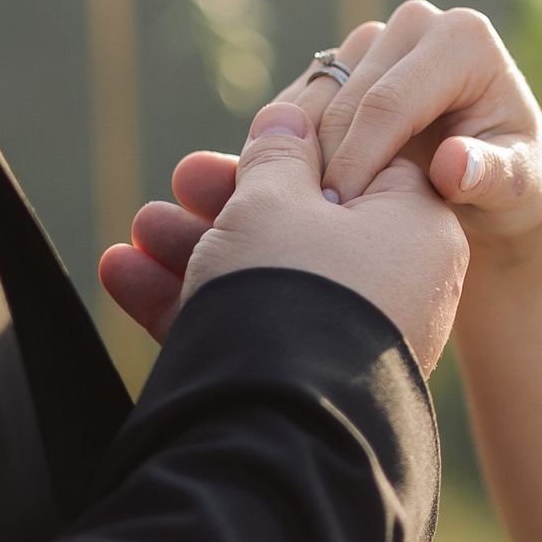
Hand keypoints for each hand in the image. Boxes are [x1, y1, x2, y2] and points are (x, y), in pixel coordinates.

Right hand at [98, 101, 465, 371]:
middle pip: (306, 224)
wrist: (277, 422)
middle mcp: (402, 286)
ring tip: (135, 235)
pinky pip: (258, 327)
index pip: (363, 166)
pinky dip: (198, 303)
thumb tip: (289, 119)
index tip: (245, 145)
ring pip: (271, 277)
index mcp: (418, 228)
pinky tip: (124, 277)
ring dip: (197, 251)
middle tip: (177, 185)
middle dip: (226, 204)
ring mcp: (359, 339)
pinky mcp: (315, 382)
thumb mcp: (272, 201)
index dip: (297, 151)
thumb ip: (277, 156)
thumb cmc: (291, 287)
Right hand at [302, 2, 541, 242]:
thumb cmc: (514, 179)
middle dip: (330, 158)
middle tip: (322, 218)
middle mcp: (418, 23)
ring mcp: (379, 37)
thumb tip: (453, 164)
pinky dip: (300, 140)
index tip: (344, 210)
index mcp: (464, 39)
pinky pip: (307, 96)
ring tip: (317, 207)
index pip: (391, 101)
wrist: (496, 171)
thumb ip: (490, 176)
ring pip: (319, 93)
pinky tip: (305, 187)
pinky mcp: (350, 58)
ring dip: (308, 148)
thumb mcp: (517, 187)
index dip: (361, 157)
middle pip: (348, 94)